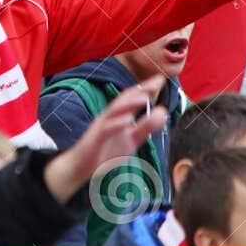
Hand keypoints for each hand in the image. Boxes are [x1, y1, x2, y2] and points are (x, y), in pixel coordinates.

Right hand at [44, 76, 169, 202]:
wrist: (81, 166)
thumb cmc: (105, 151)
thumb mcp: (131, 140)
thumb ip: (145, 127)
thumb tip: (164, 112)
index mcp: (118, 115)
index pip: (133, 98)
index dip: (146, 88)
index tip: (162, 79)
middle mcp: (109, 116)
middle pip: (125, 99)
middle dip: (141, 89)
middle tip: (158, 80)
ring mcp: (101, 126)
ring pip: (115, 110)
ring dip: (130, 103)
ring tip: (145, 97)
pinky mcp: (95, 139)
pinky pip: (105, 129)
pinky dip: (116, 124)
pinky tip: (127, 121)